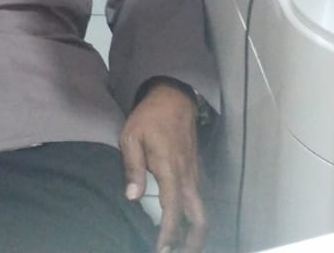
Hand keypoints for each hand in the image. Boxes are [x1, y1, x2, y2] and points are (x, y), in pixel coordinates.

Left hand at [119, 81, 205, 252]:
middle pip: (200, 218)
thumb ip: (132, 167)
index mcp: (170, 170)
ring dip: (195, 232)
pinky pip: (198, 200)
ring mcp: (194, 174)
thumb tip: (132, 197)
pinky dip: (193, 217)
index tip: (162, 250)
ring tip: (180, 246)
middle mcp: (187, 177)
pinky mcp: (195, 171)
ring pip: (201, 211)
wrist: (174, 97)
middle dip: (193, 241)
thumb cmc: (149, 117)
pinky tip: (181, 224)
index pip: (173, 210)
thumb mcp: (131, 136)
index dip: (169, 233)